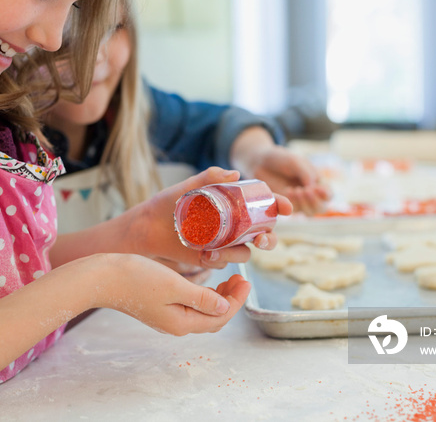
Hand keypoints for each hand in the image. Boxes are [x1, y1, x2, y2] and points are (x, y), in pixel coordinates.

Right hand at [87, 253, 250, 334]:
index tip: (246, 280)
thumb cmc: (136, 278)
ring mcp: (167, 317)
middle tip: (240, 278)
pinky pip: (190, 306)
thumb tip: (225, 308)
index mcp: (182, 322)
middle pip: (213, 318)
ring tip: (228, 278)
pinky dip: (203, 296)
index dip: (237, 300)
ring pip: (202, 312)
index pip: (220, 317)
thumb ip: (202, 299)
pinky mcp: (159, 308)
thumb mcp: (175, 286)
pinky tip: (205, 283)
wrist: (102, 277)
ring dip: (218, 298)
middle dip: (231, 300)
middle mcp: (176, 325)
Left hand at [128, 167, 291, 269]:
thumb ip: (209, 177)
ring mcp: (224, 242)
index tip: (287, 208)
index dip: (279, 205)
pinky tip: (205, 255)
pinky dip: (219, 260)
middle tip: (261, 240)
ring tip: (217, 251)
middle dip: (269, 239)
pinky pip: (226, 262)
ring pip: (246, 252)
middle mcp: (234, 225)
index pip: (264, 204)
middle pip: (264, 233)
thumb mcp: (189, 186)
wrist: (148, 225)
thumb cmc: (169, 201)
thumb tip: (234, 174)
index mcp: (234, 204)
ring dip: (238, 253)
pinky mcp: (212, 257)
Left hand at [251, 146, 331, 214]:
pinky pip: (295, 210)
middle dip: (315, 201)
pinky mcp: (287, 205)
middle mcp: (311, 194)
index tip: (317, 188)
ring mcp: (299, 202)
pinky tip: (288, 190)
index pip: (328, 194)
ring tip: (296, 190)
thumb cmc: (281, 159)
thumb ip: (306, 173)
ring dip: (305, 204)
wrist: (261, 162)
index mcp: (317, 182)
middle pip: (322, 207)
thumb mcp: (296, 161)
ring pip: (310, 213)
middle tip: (305, 190)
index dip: (326, 194)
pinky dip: (294, 202)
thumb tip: (313, 188)